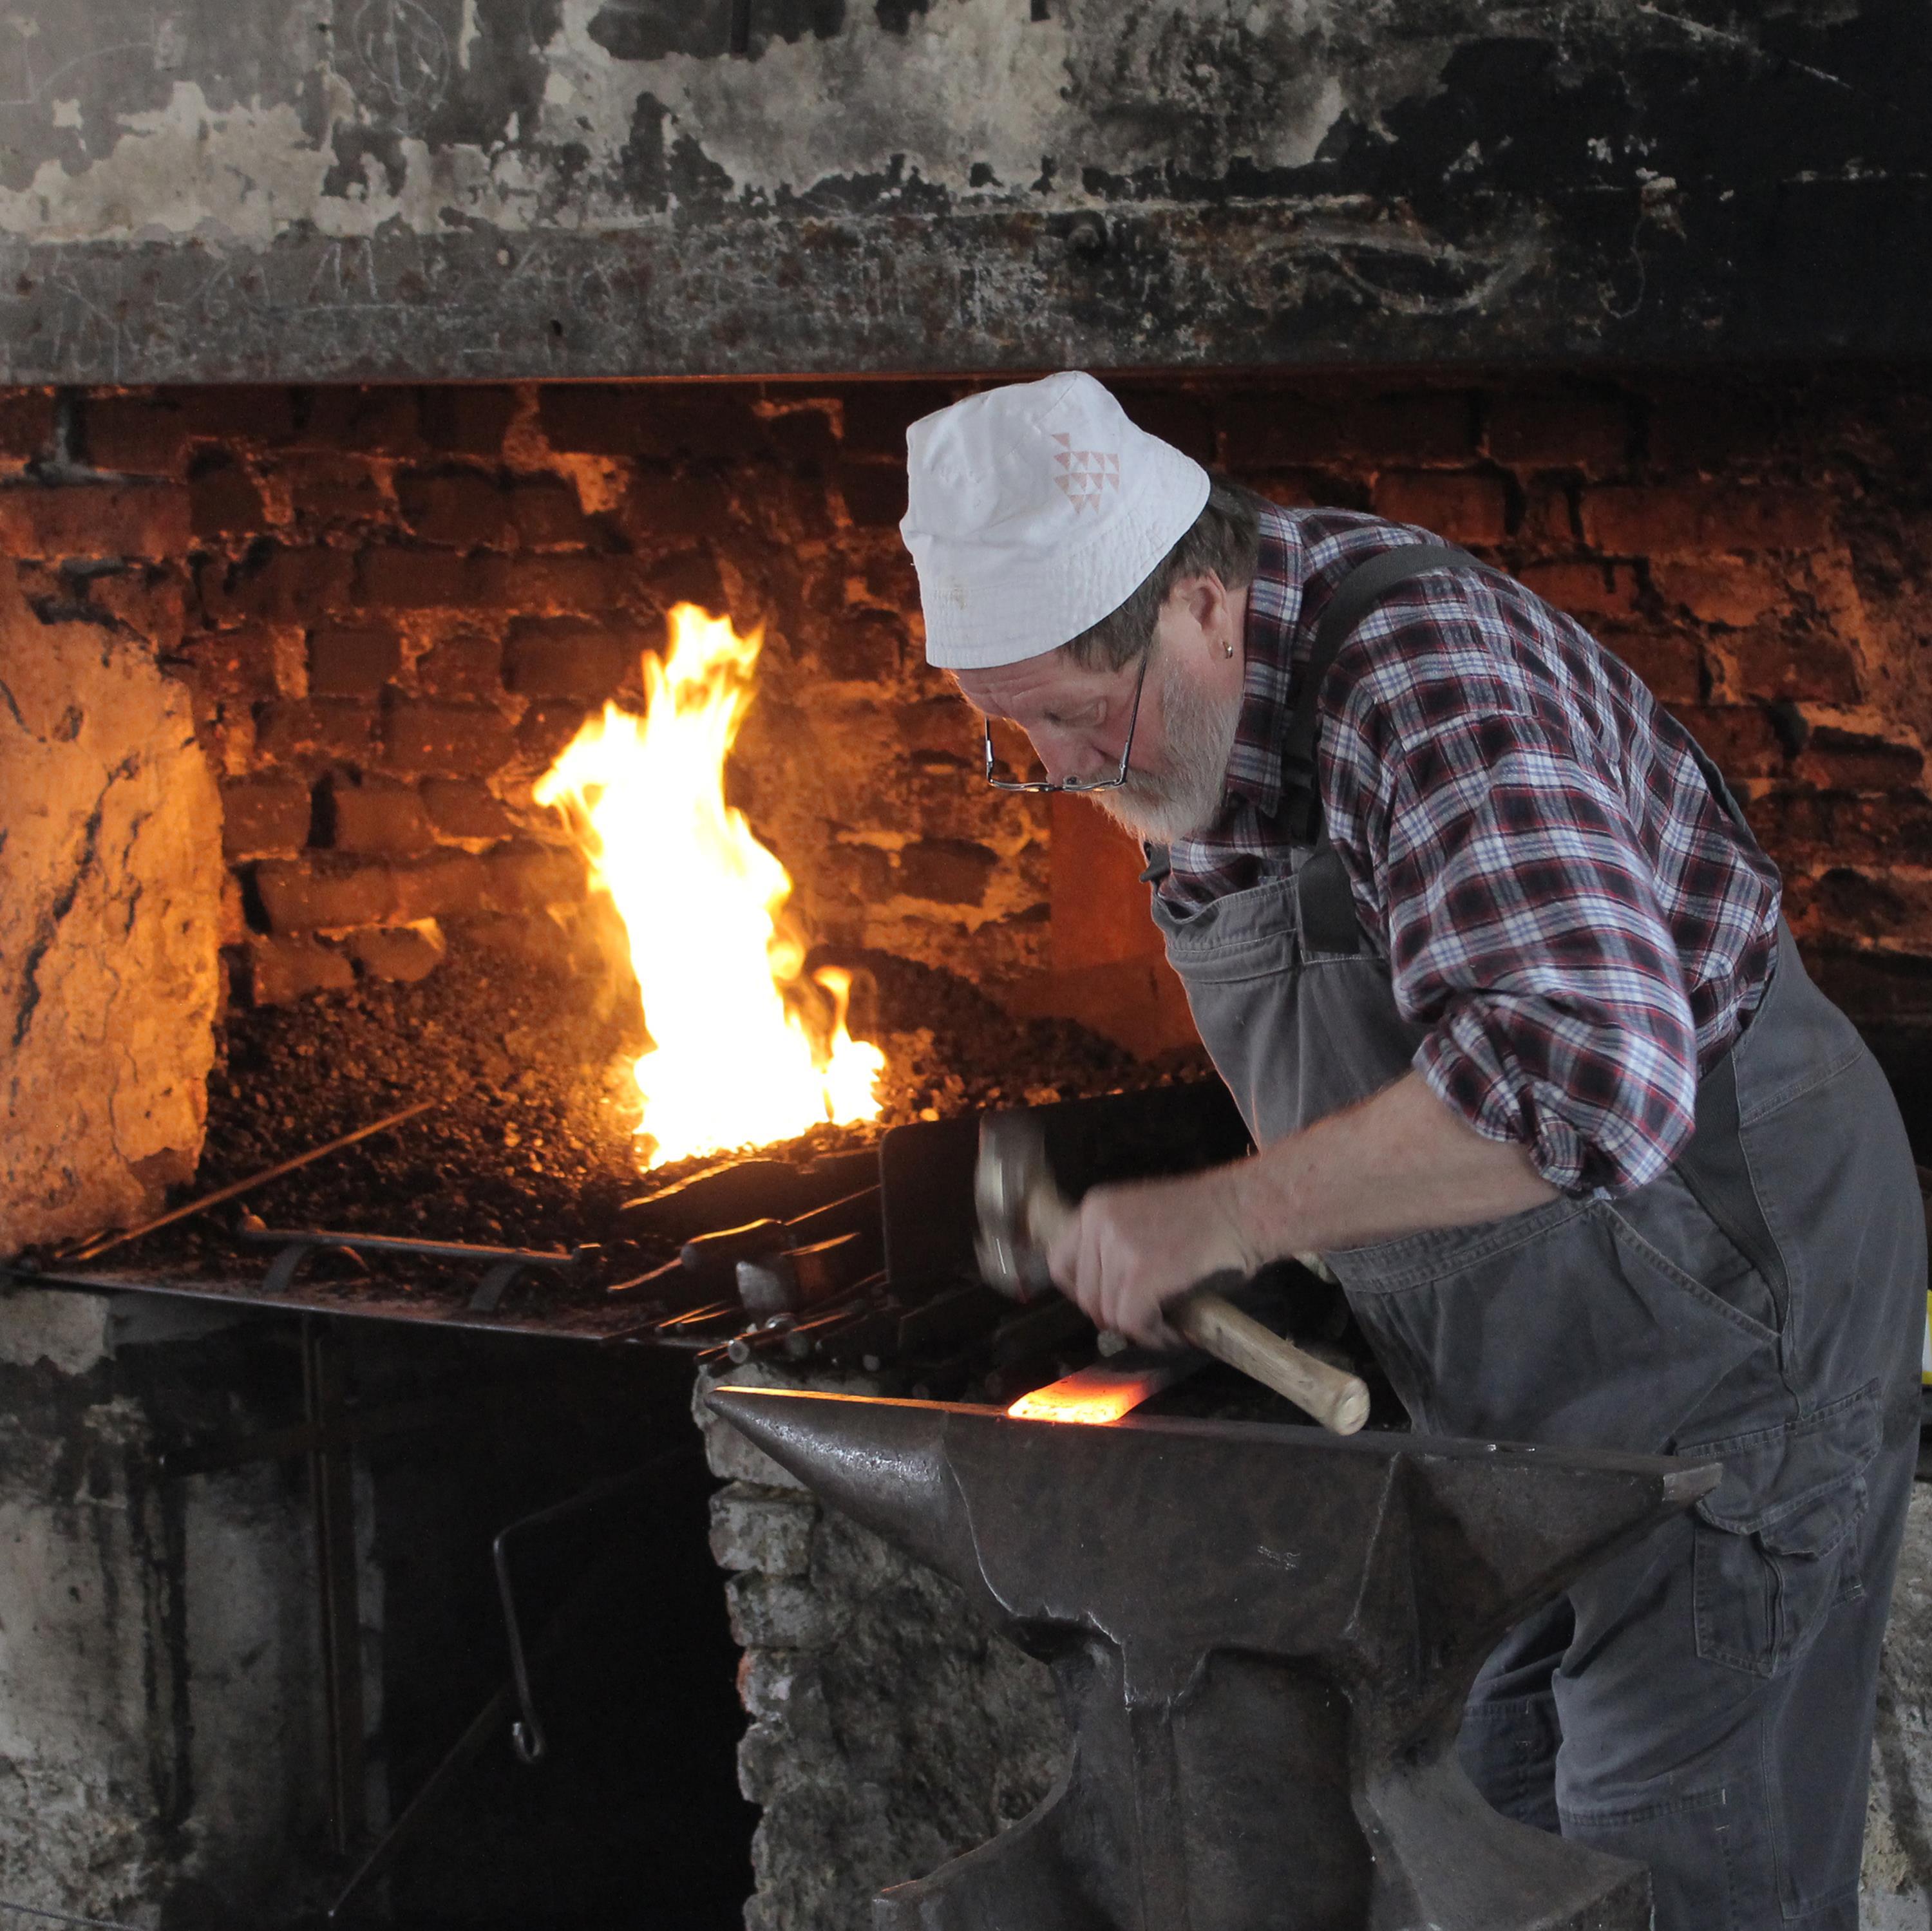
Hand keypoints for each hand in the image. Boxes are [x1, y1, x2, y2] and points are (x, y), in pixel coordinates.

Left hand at [1045, 1165, 1259, 1349]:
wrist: (1246, 1209)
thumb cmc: (1207, 1219)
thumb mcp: (1141, 1217)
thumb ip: (1113, 1246)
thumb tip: (1097, 1296)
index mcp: (1096, 1206)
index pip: (1061, 1263)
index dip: (1084, 1292)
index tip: (1108, 1303)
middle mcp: (1099, 1222)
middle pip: (1084, 1295)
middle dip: (1114, 1314)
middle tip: (1147, 1318)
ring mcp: (1119, 1247)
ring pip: (1108, 1313)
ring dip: (1138, 1327)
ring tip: (1168, 1323)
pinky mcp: (1142, 1273)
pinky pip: (1132, 1323)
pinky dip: (1153, 1335)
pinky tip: (1175, 1331)